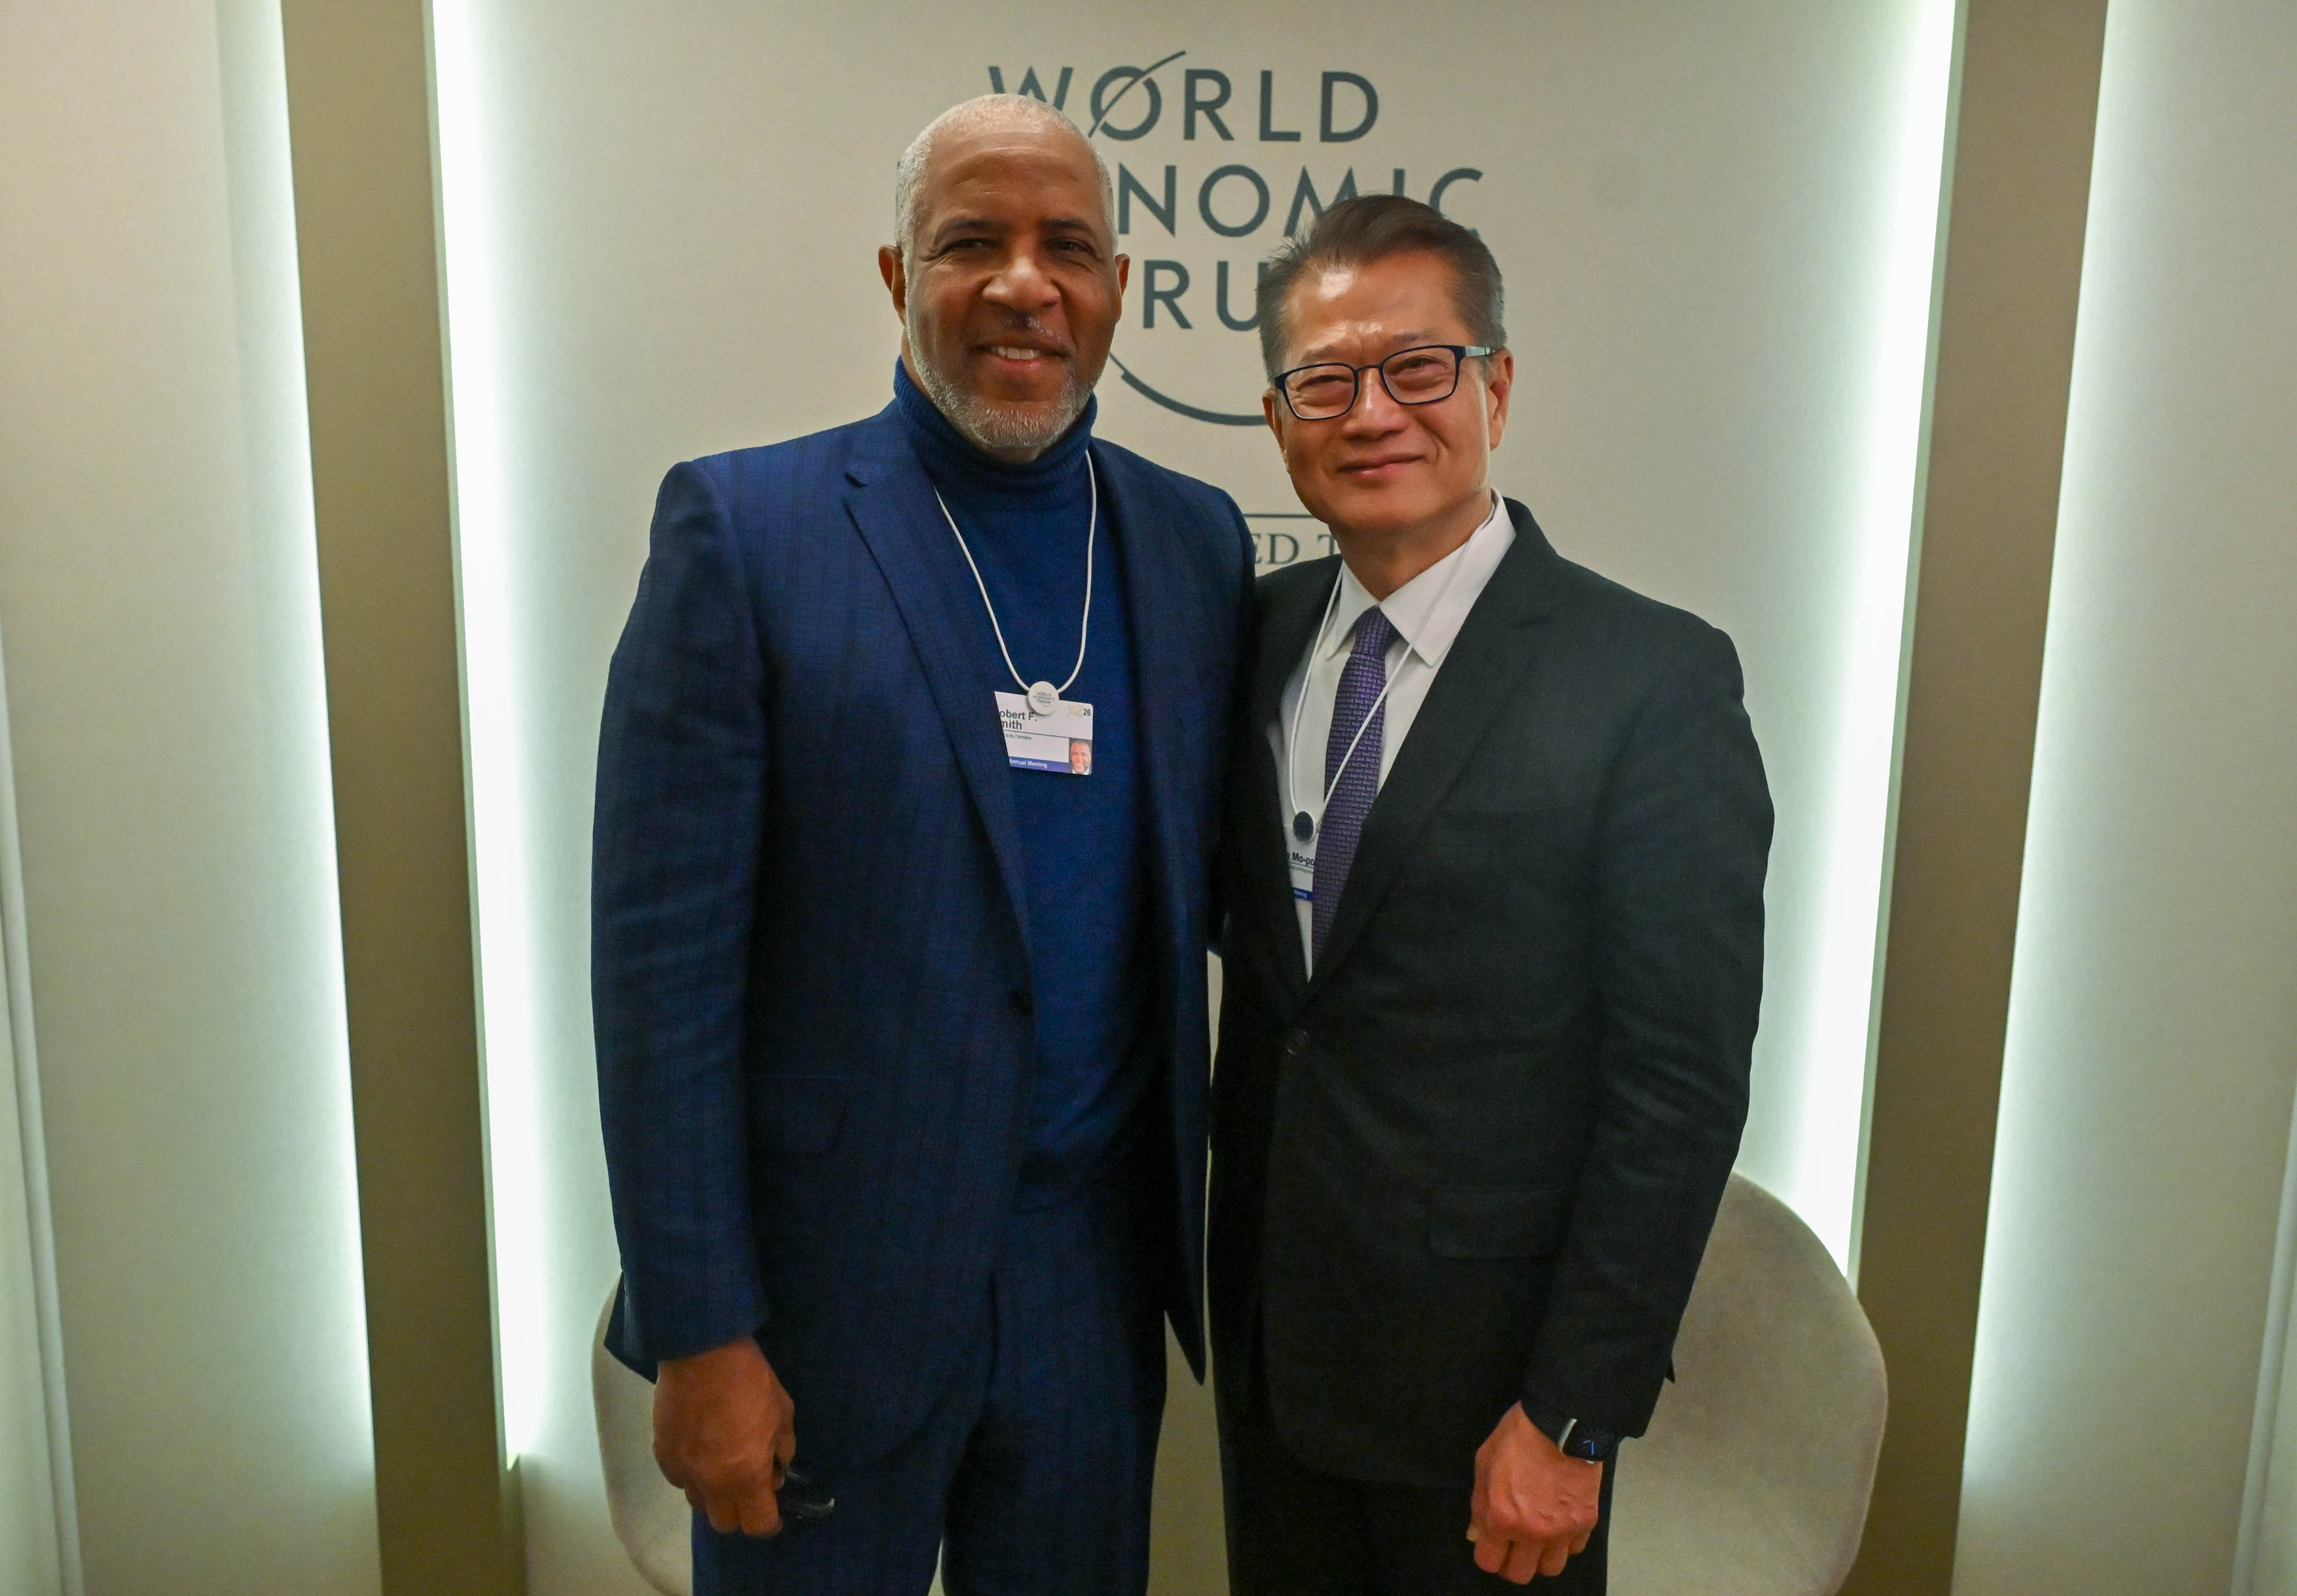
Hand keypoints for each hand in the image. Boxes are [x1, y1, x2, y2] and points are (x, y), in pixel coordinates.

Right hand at [653, 1336, 796, 1536]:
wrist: (702, 1352)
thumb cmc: (750, 1380)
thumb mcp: (783, 1411)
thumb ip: (782, 1449)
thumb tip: (777, 1471)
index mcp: (745, 1475)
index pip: (757, 1524)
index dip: (770, 1523)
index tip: (775, 1514)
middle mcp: (711, 1482)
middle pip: (724, 1523)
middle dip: (740, 1512)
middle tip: (749, 1487)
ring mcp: (682, 1470)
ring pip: (699, 1502)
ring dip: (714, 1493)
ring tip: (723, 1465)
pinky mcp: (661, 1454)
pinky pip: (679, 1479)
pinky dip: (691, 1473)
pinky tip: (701, 1450)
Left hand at [1468, 1403, 1603, 1583]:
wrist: (1563, 1422)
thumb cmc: (1517, 1438)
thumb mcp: (1484, 1463)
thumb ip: (1480, 1504)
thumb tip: (1478, 1533)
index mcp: (1501, 1518)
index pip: (1489, 1562)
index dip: (1488, 1554)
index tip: (1492, 1544)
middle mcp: (1532, 1533)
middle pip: (1520, 1574)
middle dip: (1513, 1562)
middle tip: (1514, 1544)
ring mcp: (1562, 1531)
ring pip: (1551, 1568)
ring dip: (1542, 1556)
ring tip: (1539, 1536)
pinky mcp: (1586, 1523)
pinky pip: (1574, 1549)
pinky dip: (1566, 1542)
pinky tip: (1560, 1521)